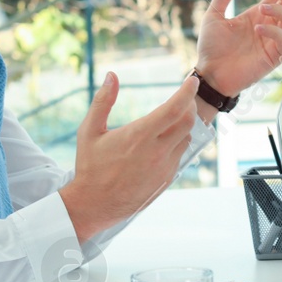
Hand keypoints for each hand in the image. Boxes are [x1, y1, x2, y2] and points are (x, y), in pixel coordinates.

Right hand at [59, 72, 198, 240]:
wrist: (95, 205)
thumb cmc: (90, 167)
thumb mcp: (89, 131)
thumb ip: (102, 101)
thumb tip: (111, 75)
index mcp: (140, 136)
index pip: (174, 108)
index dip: (187, 92)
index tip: (191, 81)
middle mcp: (157, 152)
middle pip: (187, 122)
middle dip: (188, 106)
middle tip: (182, 99)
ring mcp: (164, 168)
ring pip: (185, 139)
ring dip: (182, 126)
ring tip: (171, 119)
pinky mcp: (166, 180)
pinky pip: (179, 156)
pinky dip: (176, 144)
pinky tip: (163, 142)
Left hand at [195, 0, 281, 97]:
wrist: (209, 73)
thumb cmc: (211, 48)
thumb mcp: (214, 16)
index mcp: (257, 16)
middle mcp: (269, 27)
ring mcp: (273, 42)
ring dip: (279, 10)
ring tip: (260, 9)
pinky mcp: (274, 57)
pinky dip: (273, 30)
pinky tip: (258, 28)